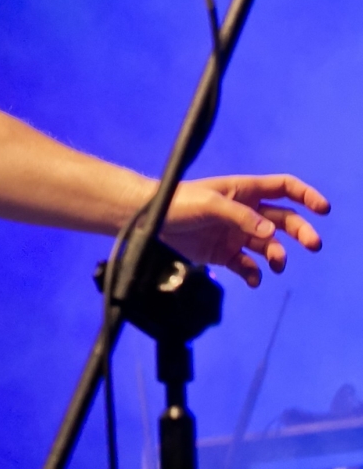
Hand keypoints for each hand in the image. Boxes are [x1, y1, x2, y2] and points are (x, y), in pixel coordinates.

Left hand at [161, 174, 329, 286]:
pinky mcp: (223, 254)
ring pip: (268, 245)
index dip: (306, 196)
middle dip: (301, 231)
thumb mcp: (209, 204)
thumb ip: (240, 216)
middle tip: (313, 245)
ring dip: (277, 255)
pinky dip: (254, 274)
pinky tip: (254, 280)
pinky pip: (247, 266)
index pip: (284, 188)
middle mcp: (245, 212)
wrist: (146, 221)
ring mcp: (235, 234)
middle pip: (284, 220)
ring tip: (275, 264)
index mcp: (244, 191)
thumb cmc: (176, 202)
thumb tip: (270, 231)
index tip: (323, 209)